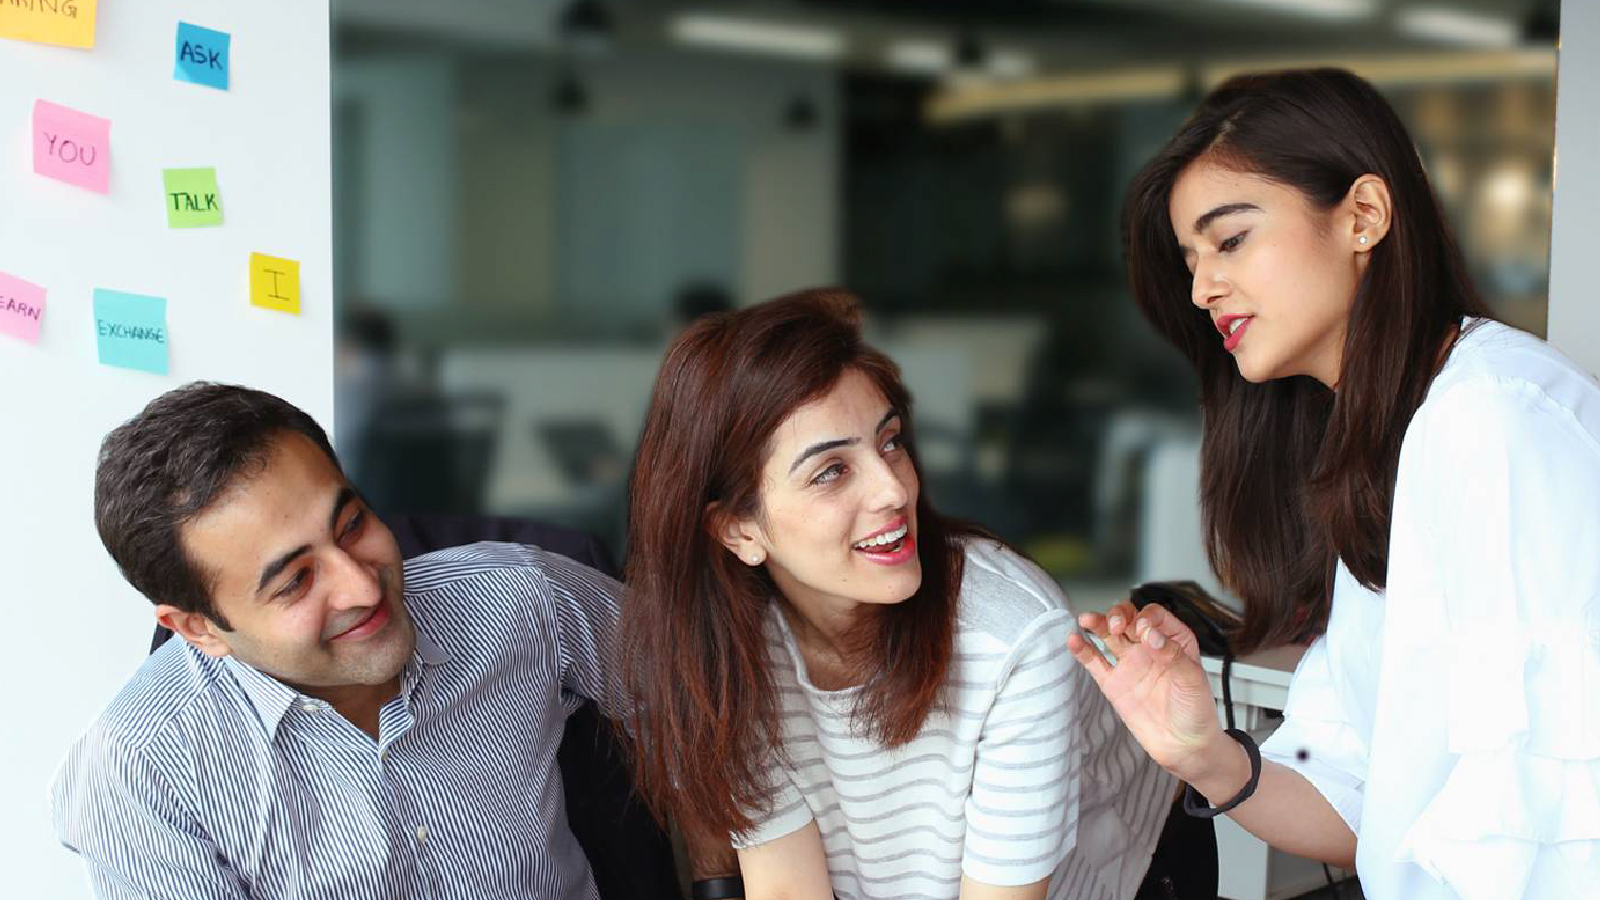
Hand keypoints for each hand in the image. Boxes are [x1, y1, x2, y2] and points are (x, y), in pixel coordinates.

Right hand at [1067, 602, 1224, 780]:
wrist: (1184, 747)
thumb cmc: (1196, 712)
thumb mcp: (1193, 680)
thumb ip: (1173, 655)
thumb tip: (1150, 635)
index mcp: (1173, 641)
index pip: (1155, 616)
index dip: (1146, 618)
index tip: (1144, 630)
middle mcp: (1149, 647)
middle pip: (1128, 618)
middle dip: (1119, 615)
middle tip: (1117, 625)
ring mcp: (1129, 664)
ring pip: (1109, 635)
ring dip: (1097, 624)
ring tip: (1086, 620)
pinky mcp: (1113, 683)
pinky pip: (1095, 662)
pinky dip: (1083, 650)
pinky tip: (1074, 640)